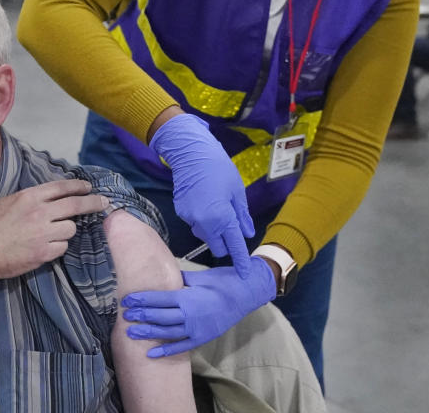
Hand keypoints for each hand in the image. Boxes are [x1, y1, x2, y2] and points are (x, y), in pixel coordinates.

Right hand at [0, 179, 107, 286]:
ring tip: (49, 235)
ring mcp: (43, 233)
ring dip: (65, 231)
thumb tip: (51, 196)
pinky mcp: (44, 252)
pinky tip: (43, 248)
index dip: (79, 186)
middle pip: (75, 205)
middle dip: (93, 203)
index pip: (62, 187)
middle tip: (103, 203)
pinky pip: (63, 247)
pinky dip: (57, 247)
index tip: (89, 188)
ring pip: (71, 228)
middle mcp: (40, 212)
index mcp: (29, 197)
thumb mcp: (8, 202)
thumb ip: (31, 198)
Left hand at [122, 257, 275, 356]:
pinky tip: (151, 354)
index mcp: (188, 297)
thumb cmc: (224, 281)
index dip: (142, 299)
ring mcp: (196, 329)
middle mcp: (189, 314)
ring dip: (148, 333)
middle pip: (160, 316)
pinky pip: (181, 346)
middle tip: (124, 315)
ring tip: (131, 333)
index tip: (127, 300)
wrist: (246, 295)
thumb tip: (165, 276)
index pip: (159, 299)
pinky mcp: (202, 338)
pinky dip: (166, 351)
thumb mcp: (201, 276)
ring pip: (167, 332)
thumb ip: (181, 279)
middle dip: (141, 315)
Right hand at [149, 113, 253, 276]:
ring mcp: (190, 219)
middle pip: (217, 247)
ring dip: (213, 232)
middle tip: (231, 229)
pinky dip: (202, 220)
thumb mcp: (238, 192)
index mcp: (223, 218)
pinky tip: (204, 203)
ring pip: (205, 236)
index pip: (234, 246)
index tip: (245, 275)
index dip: (240, 261)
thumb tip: (247, 234)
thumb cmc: (220, 170)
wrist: (192, 154)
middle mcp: (205, 223)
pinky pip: (195, 224)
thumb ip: (242, 216)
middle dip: (225, 245)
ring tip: (216, 209)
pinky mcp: (181, 213)